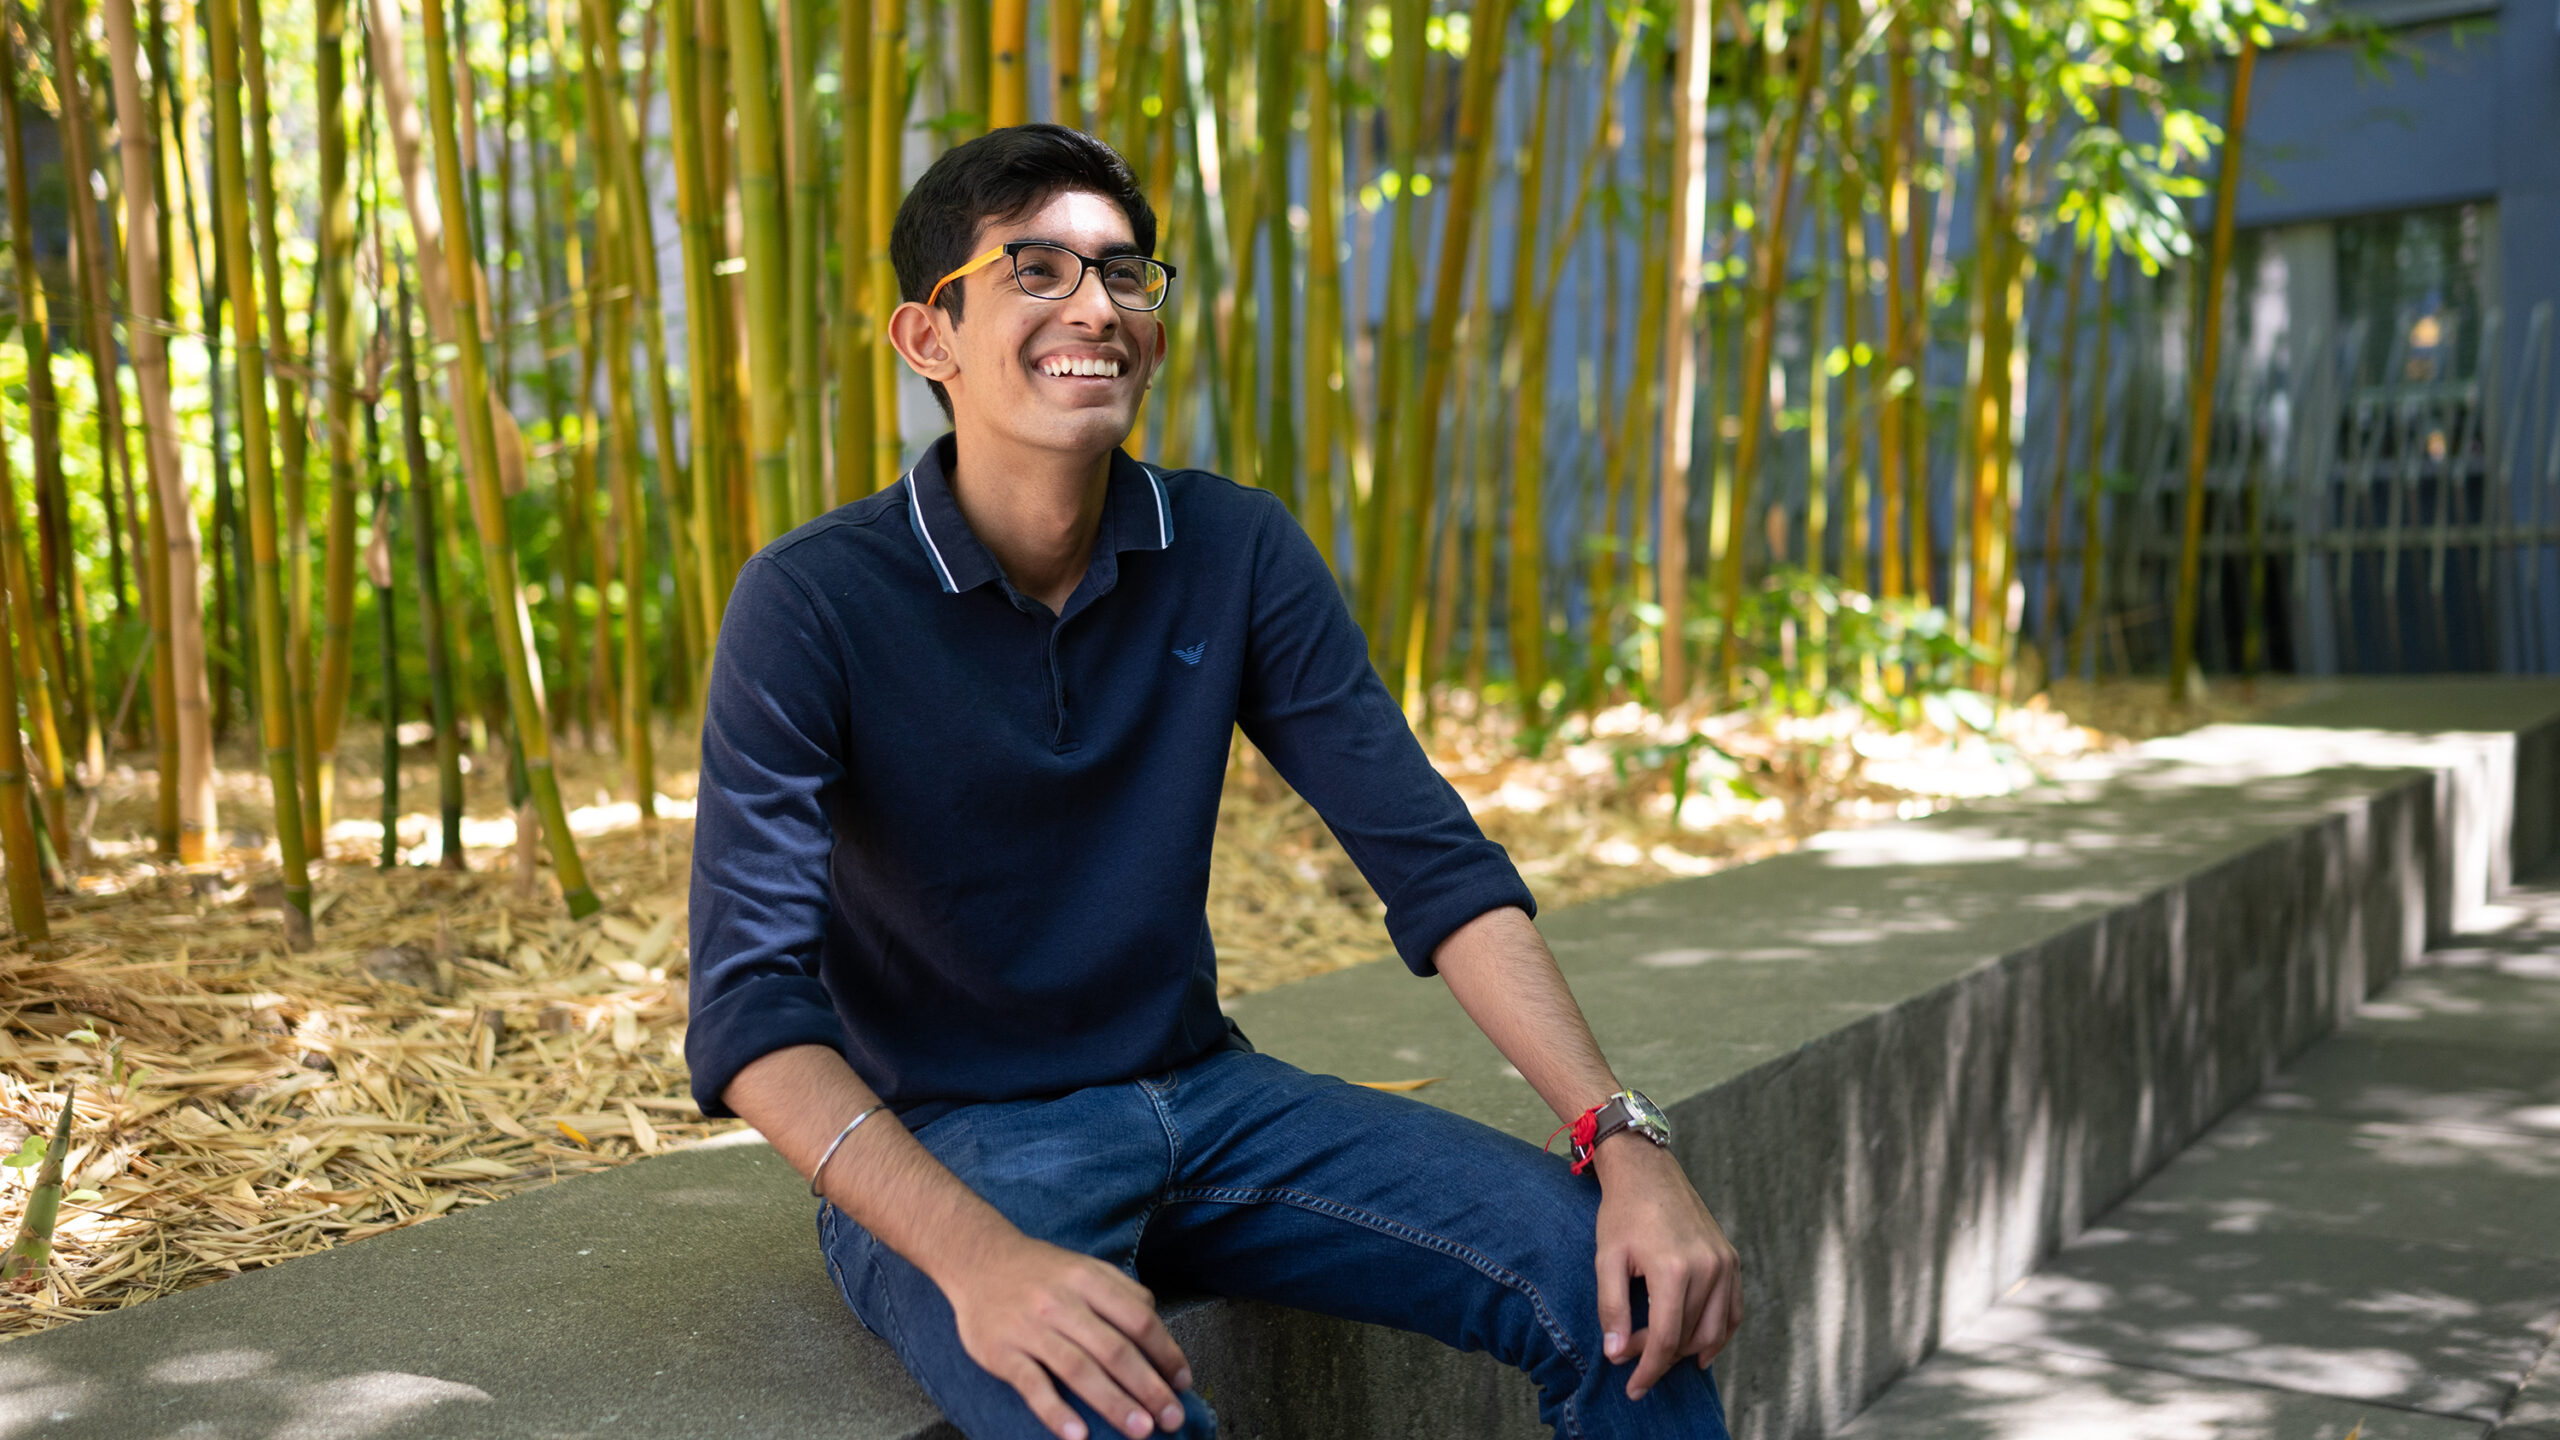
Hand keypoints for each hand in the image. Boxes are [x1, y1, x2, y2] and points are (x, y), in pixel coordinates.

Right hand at [936, 1231, 1195, 1438]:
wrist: (977, 1259)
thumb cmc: (1041, 1271)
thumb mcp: (1084, 1267)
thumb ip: (1122, 1293)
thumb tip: (1158, 1330)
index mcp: (1088, 1279)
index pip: (1139, 1319)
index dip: (1166, 1353)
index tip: (1182, 1382)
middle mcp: (1061, 1302)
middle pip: (1114, 1350)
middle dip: (1149, 1388)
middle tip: (1172, 1418)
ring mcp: (1030, 1328)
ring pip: (1079, 1369)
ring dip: (1114, 1403)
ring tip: (1140, 1430)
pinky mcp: (1001, 1352)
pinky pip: (1032, 1385)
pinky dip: (1055, 1411)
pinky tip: (1078, 1435)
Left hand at [1590, 1136, 1743, 1401]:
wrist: (1647, 1171)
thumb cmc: (1622, 1214)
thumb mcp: (1606, 1260)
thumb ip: (1612, 1309)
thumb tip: (1617, 1355)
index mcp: (1674, 1269)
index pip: (1665, 1339)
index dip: (1648, 1370)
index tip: (1633, 1388)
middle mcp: (1708, 1268)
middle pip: (1688, 1337)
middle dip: (1658, 1356)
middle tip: (1630, 1354)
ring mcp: (1725, 1263)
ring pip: (1714, 1330)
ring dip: (1687, 1350)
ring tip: (1660, 1355)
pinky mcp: (1732, 1259)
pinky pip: (1733, 1311)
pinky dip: (1719, 1335)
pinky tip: (1700, 1350)